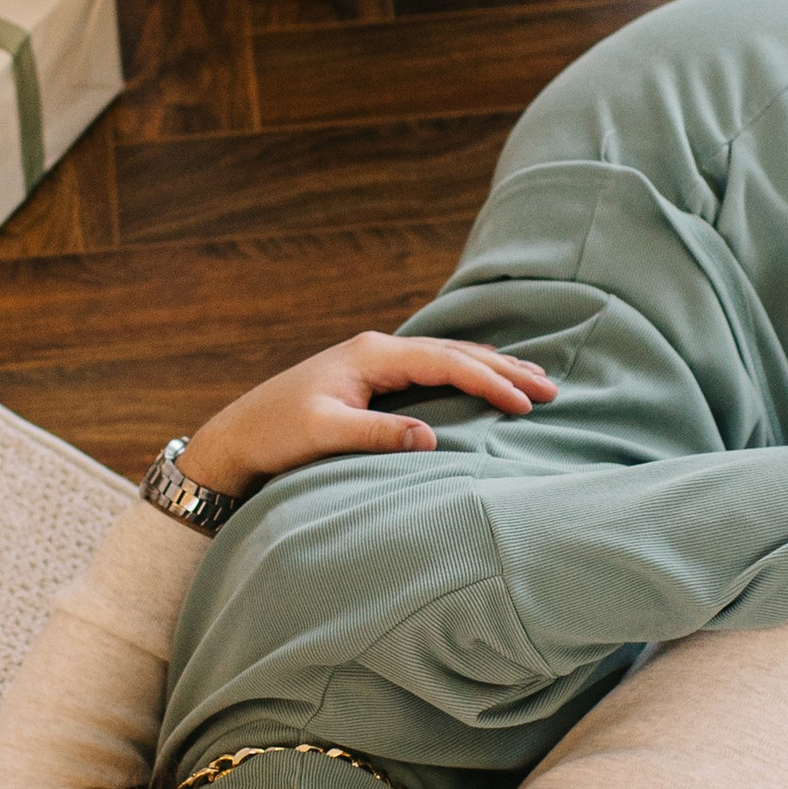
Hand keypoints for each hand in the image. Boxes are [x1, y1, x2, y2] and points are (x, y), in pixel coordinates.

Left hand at [182, 334, 557, 501]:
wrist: (237, 435)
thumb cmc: (276, 434)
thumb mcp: (326, 436)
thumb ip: (378, 435)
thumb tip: (431, 439)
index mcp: (372, 356)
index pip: (446, 363)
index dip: (490, 381)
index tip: (526, 403)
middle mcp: (377, 349)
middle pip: (455, 353)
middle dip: (505, 369)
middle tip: (550, 388)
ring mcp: (374, 359)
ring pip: (446, 357)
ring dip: (490, 368)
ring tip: (532, 380)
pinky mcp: (370, 376)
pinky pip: (432, 368)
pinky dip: (465, 372)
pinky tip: (483, 377)